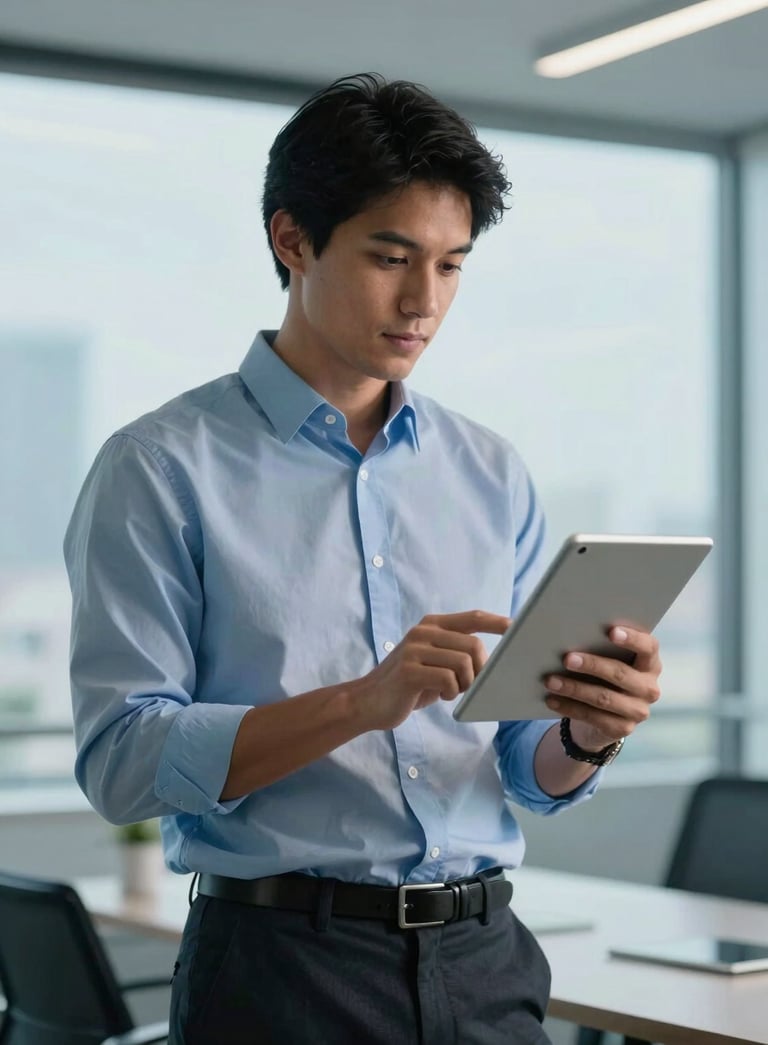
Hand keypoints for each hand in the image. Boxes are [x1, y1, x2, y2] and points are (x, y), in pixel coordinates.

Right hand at [350, 610, 510, 731]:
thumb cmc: (409, 685)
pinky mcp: (409, 671)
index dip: (497, 622)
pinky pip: (448, 680)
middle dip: (480, 670)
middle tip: (470, 685)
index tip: (516, 628)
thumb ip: (458, 654)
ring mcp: (414, 650)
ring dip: (465, 684)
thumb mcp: (435, 662)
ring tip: (452, 691)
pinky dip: (451, 692)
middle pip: (474, 645)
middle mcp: (423, 632)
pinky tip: (441, 696)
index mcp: (431, 625)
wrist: (369, 701)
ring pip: (463, 663)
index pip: (472, 617)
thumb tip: (494, 658)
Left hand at [543, 626, 661, 750]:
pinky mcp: (623, 728)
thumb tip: (571, 636)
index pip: (648, 647)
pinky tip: (552, 699)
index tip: (611, 631)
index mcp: (650, 664)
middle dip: (592, 665)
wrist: (608, 715)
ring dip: (574, 688)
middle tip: (567, 659)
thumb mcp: (610, 661)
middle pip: (620, 673)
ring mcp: (638, 711)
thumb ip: (602, 649)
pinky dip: (569, 707)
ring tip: (551, 681)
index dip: (632, 638)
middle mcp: (649, 688)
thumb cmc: (606, 676)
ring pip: (603, 698)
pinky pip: (592, 717)